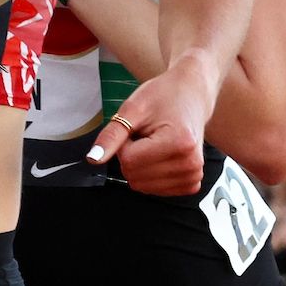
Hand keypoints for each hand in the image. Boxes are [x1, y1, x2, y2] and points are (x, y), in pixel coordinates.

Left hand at [87, 61, 212, 197]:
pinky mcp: (192, 184)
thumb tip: (92, 159)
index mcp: (180, 143)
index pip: (129, 161)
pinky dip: (150, 175)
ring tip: (155, 143)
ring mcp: (193, 176)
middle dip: (131, 156)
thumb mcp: (133, 109)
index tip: (137, 129)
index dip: (124, 144)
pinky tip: (162, 155)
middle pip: (135, 177)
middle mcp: (191, 164)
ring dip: (141, 166)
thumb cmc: (163, 98)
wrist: (191, 96)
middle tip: (146, 136)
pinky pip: (154, 190)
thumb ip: (112, 136)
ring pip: (142, 186)